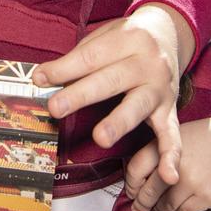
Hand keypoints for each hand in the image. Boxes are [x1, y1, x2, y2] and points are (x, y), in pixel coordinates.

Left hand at [32, 4, 186, 184]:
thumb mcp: (104, 36)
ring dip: (119, 123)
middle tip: (55, 108)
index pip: (90, 56)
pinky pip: (172, 135)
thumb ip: (77, 58)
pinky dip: (171, 156)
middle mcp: (148, 63)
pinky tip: (168, 175)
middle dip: (81, 95)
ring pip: (139, 106)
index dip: (63, 69)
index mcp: (128, 39)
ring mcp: (161, 88)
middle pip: (111, 80)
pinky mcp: (171, 110)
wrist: (169, 34)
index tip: (39, 79)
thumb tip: (42, 78)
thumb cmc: (128, 39)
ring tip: (101, 138)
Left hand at [125, 113, 210, 210]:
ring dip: (159, 209)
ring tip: (157, 208)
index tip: (131, 193)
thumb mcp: (172, 138)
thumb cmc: (199, 139)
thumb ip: (153, 156)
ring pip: (167, 206)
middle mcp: (178, 166)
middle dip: (141, 204)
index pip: (135, 170)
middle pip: (148, 192)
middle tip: (138, 210)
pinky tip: (178, 204)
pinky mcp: (210, 197)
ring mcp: (195, 183)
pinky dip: (179, 210)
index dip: (130, 185)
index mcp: (165, 147)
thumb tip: (135, 184)